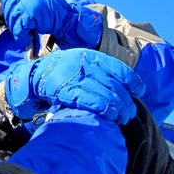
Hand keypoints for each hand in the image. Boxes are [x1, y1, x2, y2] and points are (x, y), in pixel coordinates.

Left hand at [1, 0, 71, 46]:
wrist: (65, 18)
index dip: (7, 9)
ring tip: (22, 36)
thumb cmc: (51, 9)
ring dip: (16, 30)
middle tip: (18, 28)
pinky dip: (20, 37)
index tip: (11, 17)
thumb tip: (7, 7)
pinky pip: (18, 28)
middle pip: (8, 10)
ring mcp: (26, 2)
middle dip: (12, 22)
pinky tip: (25, 40)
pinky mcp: (29, 14)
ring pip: (12, 20)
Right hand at [3, 48, 144, 123]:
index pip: (118, 68)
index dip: (132, 81)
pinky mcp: (67, 92)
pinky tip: (110, 116)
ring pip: (105, 95)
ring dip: (118, 109)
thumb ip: (100, 69)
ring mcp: (75, 78)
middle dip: (126, 101)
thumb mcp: (81, 61)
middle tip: (130, 111)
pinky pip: (90, 102)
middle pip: (114, 85)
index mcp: (90, 56)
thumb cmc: (63, 71)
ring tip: (123, 117)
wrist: (35, 76)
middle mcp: (84, 65)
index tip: (139, 91)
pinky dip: (104, 110)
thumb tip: (125, 83)